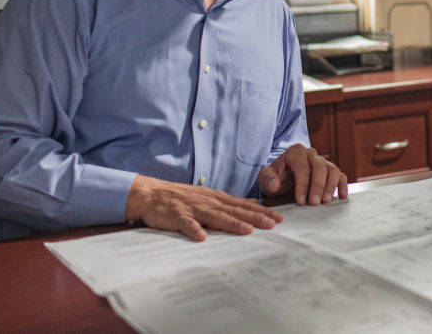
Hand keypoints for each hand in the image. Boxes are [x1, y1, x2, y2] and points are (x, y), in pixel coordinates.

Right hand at [125, 175, 283, 240]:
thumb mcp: (209, 197)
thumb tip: (252, 203)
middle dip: (254, 217)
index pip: (243, 205)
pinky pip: (186, 224)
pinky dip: (194, 229)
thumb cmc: (182, 198)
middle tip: (273, 224)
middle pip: (235, 210)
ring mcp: (193, 208)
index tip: (279, 218)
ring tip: (247, 230)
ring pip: (215, 216)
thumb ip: (229, 202)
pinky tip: (202, 237)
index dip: (261, 211)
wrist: (152, 194)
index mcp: (217, 199)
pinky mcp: (176, 216)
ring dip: (231, 223)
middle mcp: (208, 202)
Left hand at [257, 143, 347, 205]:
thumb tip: (275, 185)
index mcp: (295, 152)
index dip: (302, 184)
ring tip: (326, 202)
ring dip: (330, 186)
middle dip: (318, 186)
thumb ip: (267, 180)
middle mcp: (311, 154)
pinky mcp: (330, 171)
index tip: (300, 201)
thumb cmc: (274, 178)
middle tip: (315, 203)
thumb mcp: (265, 179)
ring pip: (332, 170)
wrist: (282, 181)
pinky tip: (341, 196)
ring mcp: (322, 162)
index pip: (302, 167)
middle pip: (319, 167)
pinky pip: (340, 175)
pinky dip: (342, 185)